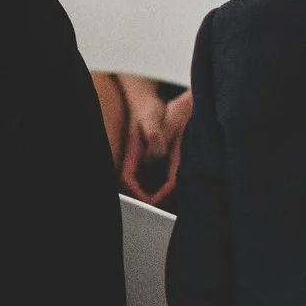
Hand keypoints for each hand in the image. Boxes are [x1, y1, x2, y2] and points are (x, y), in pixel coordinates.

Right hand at [118, 80, 189, 204]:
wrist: (148, 99)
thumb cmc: (147, 108)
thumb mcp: (151, 119)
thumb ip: (154, 135)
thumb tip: (157, 154)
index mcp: (133, 152)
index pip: (128, 178)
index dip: (138, 192)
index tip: (151, 200)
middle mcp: (137, 158)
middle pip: (136, 185)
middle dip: (150, 198)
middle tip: (165, 207)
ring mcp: (144, 158)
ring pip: (146, 181)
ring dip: (158, 192)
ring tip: (173, 201)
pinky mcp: (152, 155)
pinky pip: (155, 175)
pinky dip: (165, 183)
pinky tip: (177, 185)